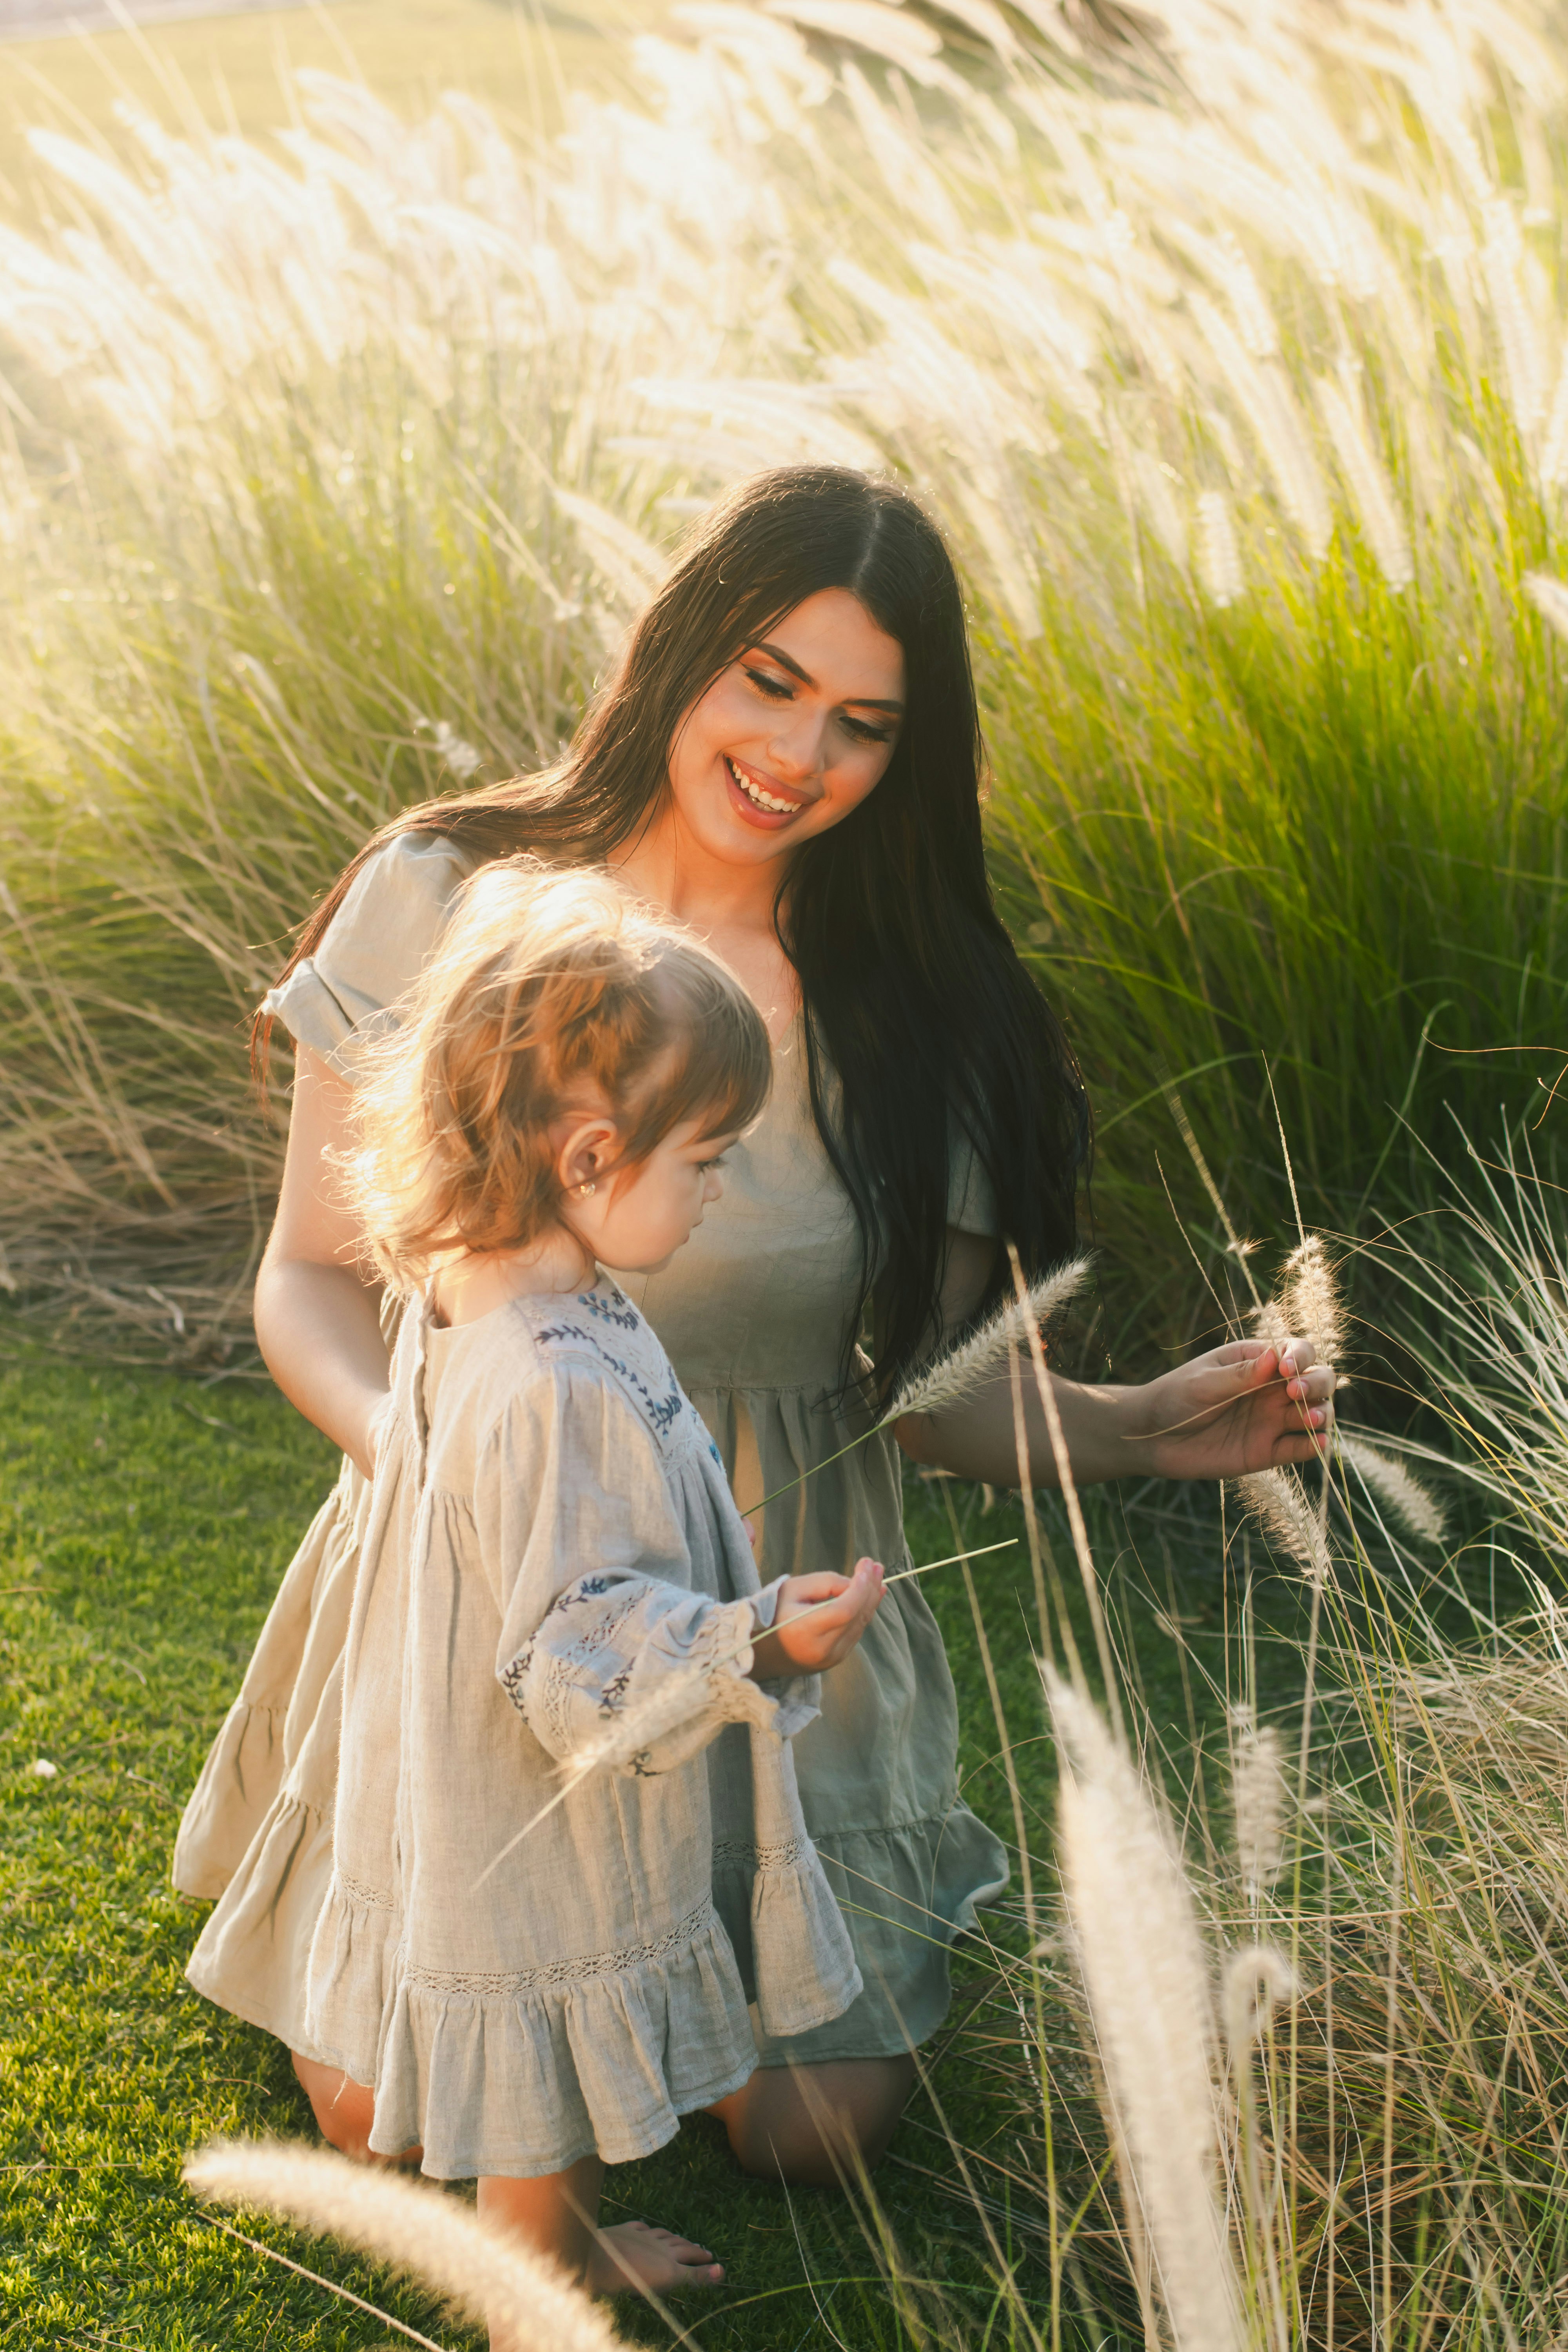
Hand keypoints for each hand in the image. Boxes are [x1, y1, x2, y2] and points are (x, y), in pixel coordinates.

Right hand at [748, 1558, 884, 1677]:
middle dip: (870, 1588)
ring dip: (871, 1599)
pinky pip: (855, 1633)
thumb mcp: (792, 1589)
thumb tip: (853, 1583)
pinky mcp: (836, 1660)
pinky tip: (871, 1596)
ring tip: (877, 1576)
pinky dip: (864, 1613)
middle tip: (876, 1566)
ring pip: (860, 1625)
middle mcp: (822, 1649)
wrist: (763, 1651)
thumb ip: (824, 1583)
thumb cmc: (774, 1614)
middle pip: (857, 1617)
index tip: (867, 1565)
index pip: (844, 1610)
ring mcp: (831, 1658)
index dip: (860, 1587)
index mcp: (805, 1631)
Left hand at [1127, 1337, 1334, 1481]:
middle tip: (1295, 1393)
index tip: (1285, 1369)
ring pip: (1315, 1413)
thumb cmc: (1174, 1398)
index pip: (1297, 1352)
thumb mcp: (1204, 1382)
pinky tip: (1318, 1444)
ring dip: (1321, 1414)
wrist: (1152, 1437)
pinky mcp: (1267, 1451)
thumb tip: (1275, 1356)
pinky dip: (1313, 1446)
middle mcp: (1271, 1390)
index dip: (1300, 1357)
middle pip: (1316, 1380)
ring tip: (1308, 1419)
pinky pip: (1298, 1448)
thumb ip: (1240, 1375)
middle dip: (1316, 1383)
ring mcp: (1272, 1420)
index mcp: (1257, 1362)